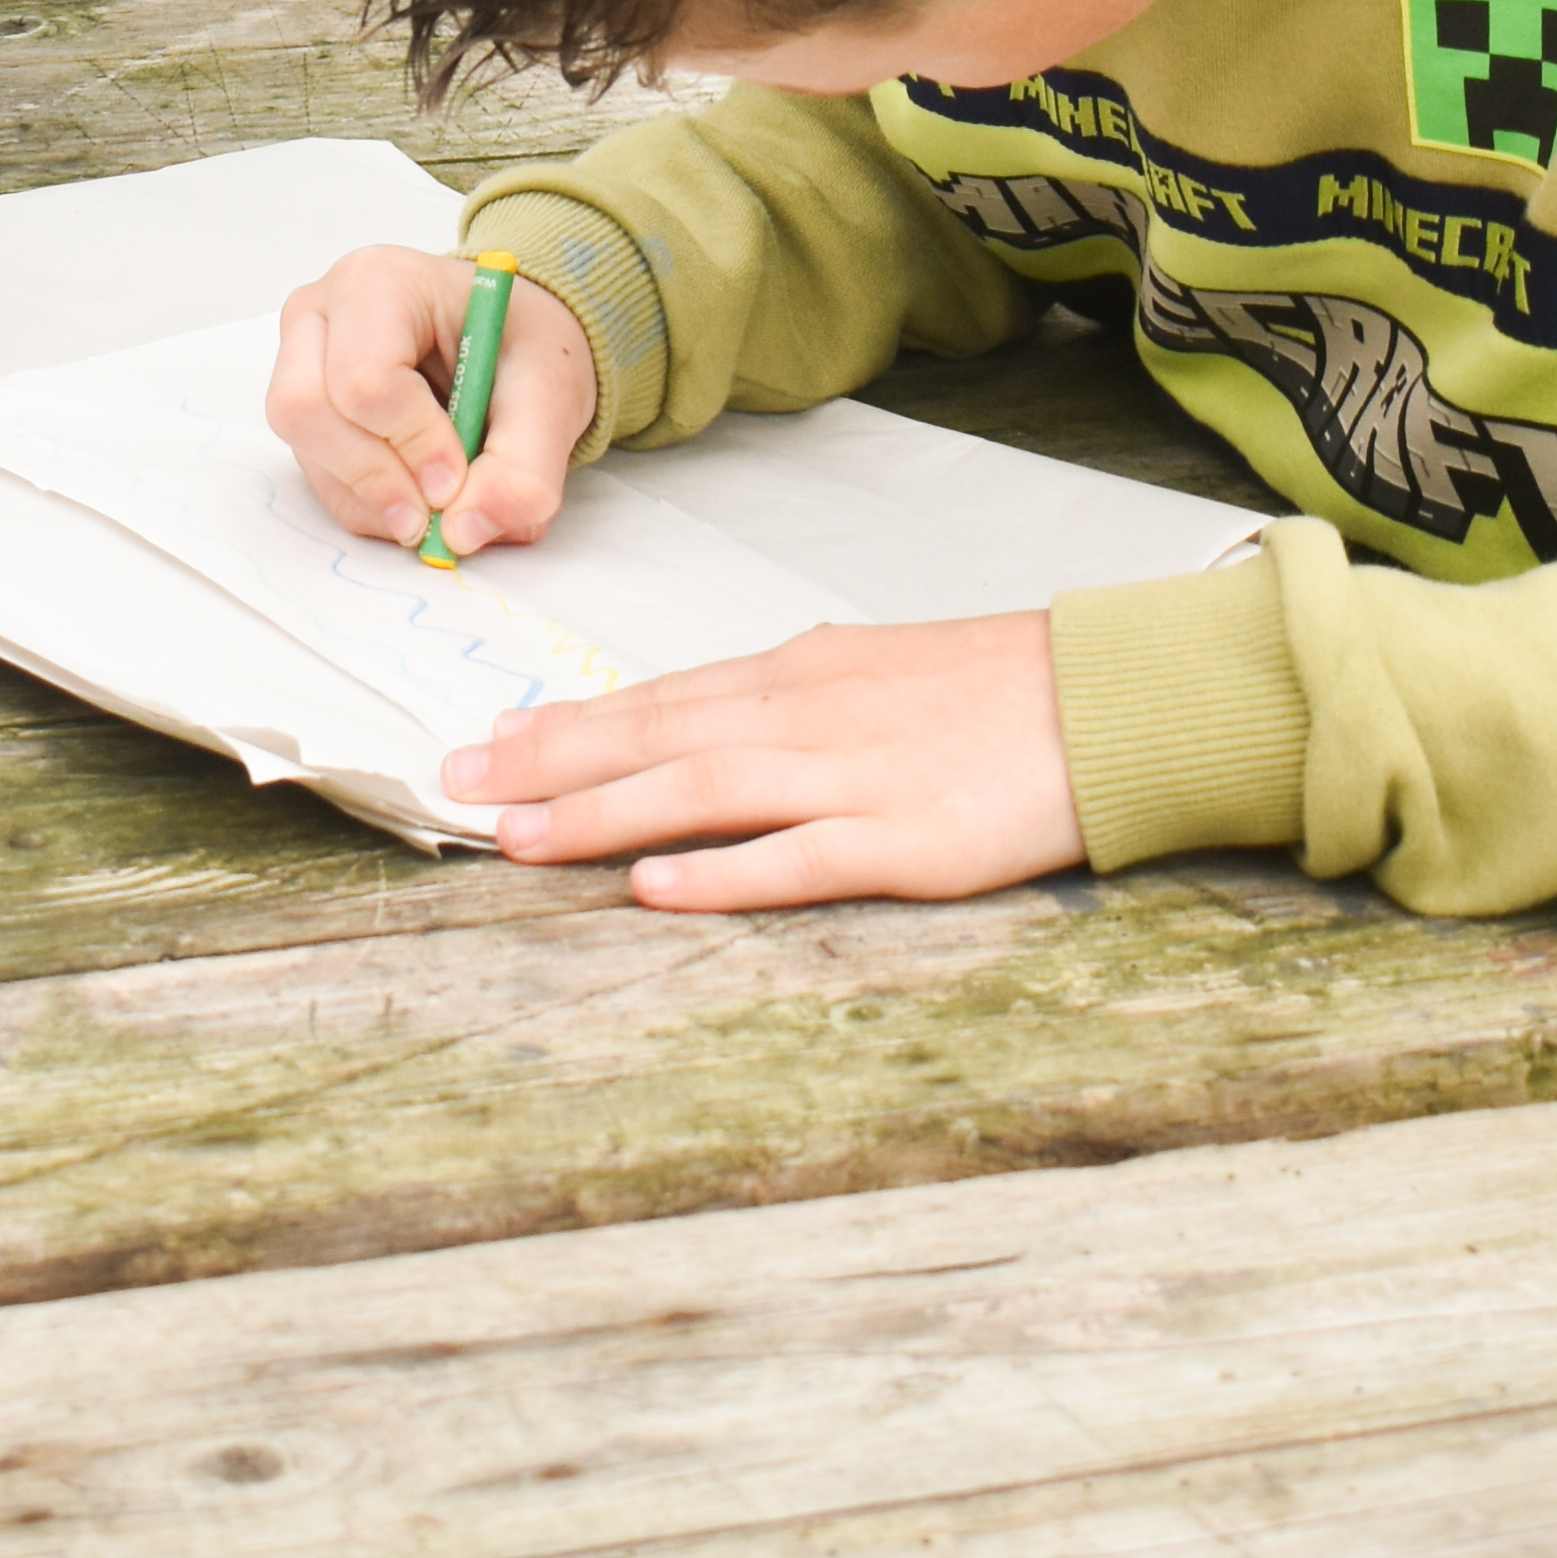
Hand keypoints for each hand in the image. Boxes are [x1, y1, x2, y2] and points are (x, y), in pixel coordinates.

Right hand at [266, 242, 597, 556]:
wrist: (510, 342)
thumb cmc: (521, 344)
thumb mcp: (552, 393)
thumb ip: (524, 469)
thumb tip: (463, 533)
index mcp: (379, 283)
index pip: (364, 377)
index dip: (411, 443)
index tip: (457, 478)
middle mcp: (322, 315)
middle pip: (307, 412)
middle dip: (377, 476)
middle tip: (439, 509)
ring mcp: (300, 364)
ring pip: (308, 454)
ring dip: (377, 497)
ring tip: (440, 498)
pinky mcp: (308, 416)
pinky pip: (321, 482)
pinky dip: (373, 507)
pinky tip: (420, 491)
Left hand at [443, 612, 1082, 912]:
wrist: (1101, 700)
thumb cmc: (990, 689)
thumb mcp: (870, 670)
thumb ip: (786, 699)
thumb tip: (701, 721)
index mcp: (798, 674)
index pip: (658, 699)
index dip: (567, 725)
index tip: (486, 742)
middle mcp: (806, 715)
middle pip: (656, 737)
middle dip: (549, 764)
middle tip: (455, 785)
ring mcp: (850, 777)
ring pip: (700, 791)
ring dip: (601, 815)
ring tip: (516, 836)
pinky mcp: (902, 839)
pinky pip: (795, 858)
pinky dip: (721, 873)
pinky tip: (656, 887)